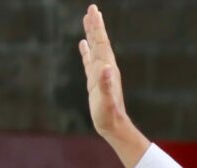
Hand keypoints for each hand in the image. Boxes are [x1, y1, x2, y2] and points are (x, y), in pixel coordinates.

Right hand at [78, 4, 148, 167]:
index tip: (93, 11)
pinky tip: (83, 44)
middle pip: (99, 42)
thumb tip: (106, 67)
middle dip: (95, 25)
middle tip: (92, 8)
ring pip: (94, 49)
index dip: (97, 27)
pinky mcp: (94, 81)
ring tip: (88, 20)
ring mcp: (100, 74)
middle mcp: (105, 68)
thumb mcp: (106, 100)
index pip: (101, 43)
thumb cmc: (108, 115)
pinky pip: (89, 61)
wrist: (113, 126)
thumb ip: (105, 84)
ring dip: (91, 34)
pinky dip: (86, 51)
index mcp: (106, 69)